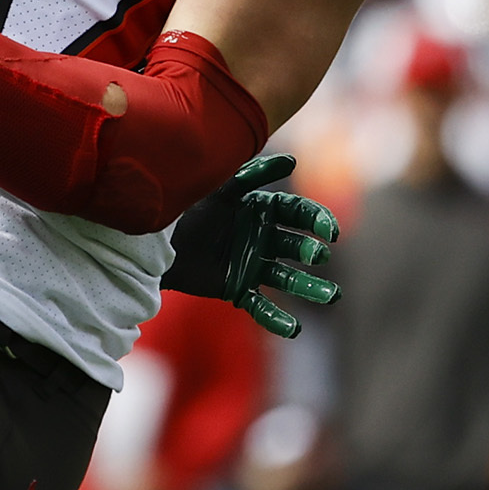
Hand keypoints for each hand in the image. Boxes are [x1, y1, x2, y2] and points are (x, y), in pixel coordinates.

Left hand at [165, 154, 338, 337]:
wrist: (156, 241)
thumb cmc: (187, 209)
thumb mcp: (220, 191)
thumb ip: (252, 176)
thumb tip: (292, 160)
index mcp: (262, 210)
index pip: (299, 213)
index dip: (317, 221)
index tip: (330, 231)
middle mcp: (263, 237)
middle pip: (296, 244)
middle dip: (310, 251)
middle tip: (317, 256)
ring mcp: (252, 264)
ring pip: (287, 277)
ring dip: (310, 287)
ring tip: (332, 295)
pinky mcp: (239, 287)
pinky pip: (261, 305)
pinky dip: (278, 319)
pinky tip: (294, 330)